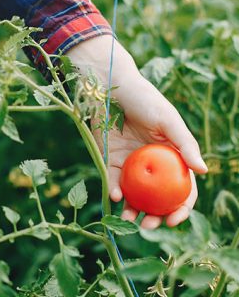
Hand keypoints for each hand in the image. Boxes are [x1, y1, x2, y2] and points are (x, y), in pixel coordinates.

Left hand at [67, 35, 207, 228]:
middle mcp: (153, 163)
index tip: (174, 219)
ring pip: (134, 194)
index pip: (182, 186)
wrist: (110, 88)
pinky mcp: (110, 159)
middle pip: (157, 196)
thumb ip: (185, 144)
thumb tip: (203, 171)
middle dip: (156, 215)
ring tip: (130, 219)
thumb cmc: (144, 99)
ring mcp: (131, 163)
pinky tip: (116, 196)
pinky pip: (113, 180)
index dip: (181, 206)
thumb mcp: (168, 120)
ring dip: (133, 209)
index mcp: (172, 155)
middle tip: (150, 225)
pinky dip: (115, 190)